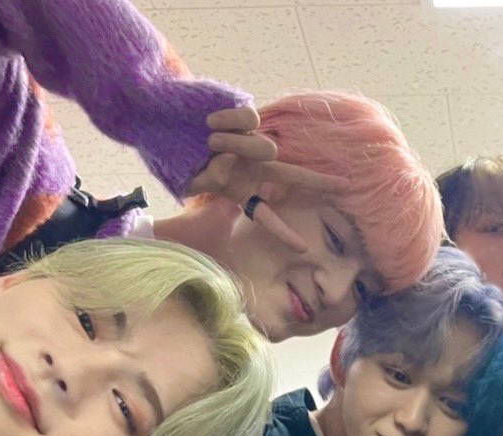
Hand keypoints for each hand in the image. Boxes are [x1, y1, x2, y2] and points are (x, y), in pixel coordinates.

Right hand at [186, 107, 350, 253]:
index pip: (265, 216)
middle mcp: (253, 166)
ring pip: (267, 149)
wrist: (160, 119)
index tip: (304, 250)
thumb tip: (228, 162)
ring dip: (236, 146)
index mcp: (242, 189)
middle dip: (316, 181)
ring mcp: (251, 141)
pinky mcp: (245, 118)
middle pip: (290, 175)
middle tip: (342, 185)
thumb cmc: (176, 158)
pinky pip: (250, 120)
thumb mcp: (189, 180)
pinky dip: (230, 122)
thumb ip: (207, 179)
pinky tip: (210, 122)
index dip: (283, 233)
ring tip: (210, 141)